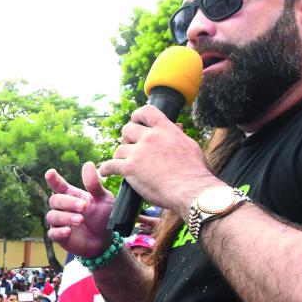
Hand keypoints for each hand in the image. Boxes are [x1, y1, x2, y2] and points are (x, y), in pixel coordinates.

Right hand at [45, 163, 114, 256]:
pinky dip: (59, 232)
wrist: (105, 240)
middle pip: (55, 200)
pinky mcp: (60, 236)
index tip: (50, 173)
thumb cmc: (103, 217)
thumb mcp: (103, 199)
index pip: (58, 185)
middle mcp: (63, 207)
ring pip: (52, 216)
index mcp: (72, 195)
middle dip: (68, 203)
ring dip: (65, 217)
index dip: (53, 179)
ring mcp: (60, 222)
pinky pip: (53, 233)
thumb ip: (94, 185)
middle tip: (83, 206)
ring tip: (80, 220)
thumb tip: (87, 164)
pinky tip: (69, 231)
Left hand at [99, 105, 220, 215]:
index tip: (135, 121)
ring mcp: (139, 152)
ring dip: (119, 157)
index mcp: (166, 130)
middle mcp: (150, 138)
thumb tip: (176, 127)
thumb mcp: (190, 146)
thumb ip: (177, 136)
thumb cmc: (195, 172)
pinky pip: (110, 165)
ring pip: (119, 150)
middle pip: (127, 129)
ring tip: (122, 164)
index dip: (138, 116)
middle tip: (131, 147)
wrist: (191, 190)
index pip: (147, 111)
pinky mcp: (130, 168)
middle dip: (127, 138)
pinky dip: (106, 169)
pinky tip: (105, 172)